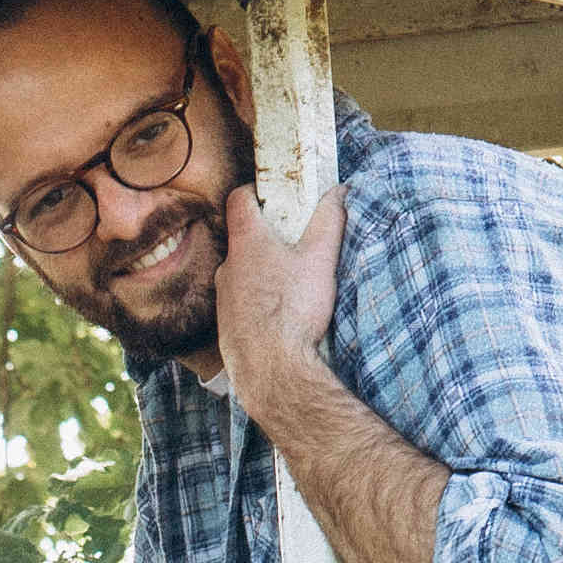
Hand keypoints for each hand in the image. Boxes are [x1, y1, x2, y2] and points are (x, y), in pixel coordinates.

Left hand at [214, 173, 345, 430]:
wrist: (272, 371)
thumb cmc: (295, 310)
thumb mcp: (321, 258)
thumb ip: (330, 219)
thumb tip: (339, 191)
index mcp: (247, 243)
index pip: (239, 199)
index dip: (254, 191)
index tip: (271, 195)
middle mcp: (227, 267)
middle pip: (242, 239)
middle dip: (265, 238)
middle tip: (293, 245)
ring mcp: (223, 299)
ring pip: (240, 275)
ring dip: (261, 275)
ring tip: (290, 288)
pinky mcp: (226, 328)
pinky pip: (240, 306)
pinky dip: (257, 304)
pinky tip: (280, 319)